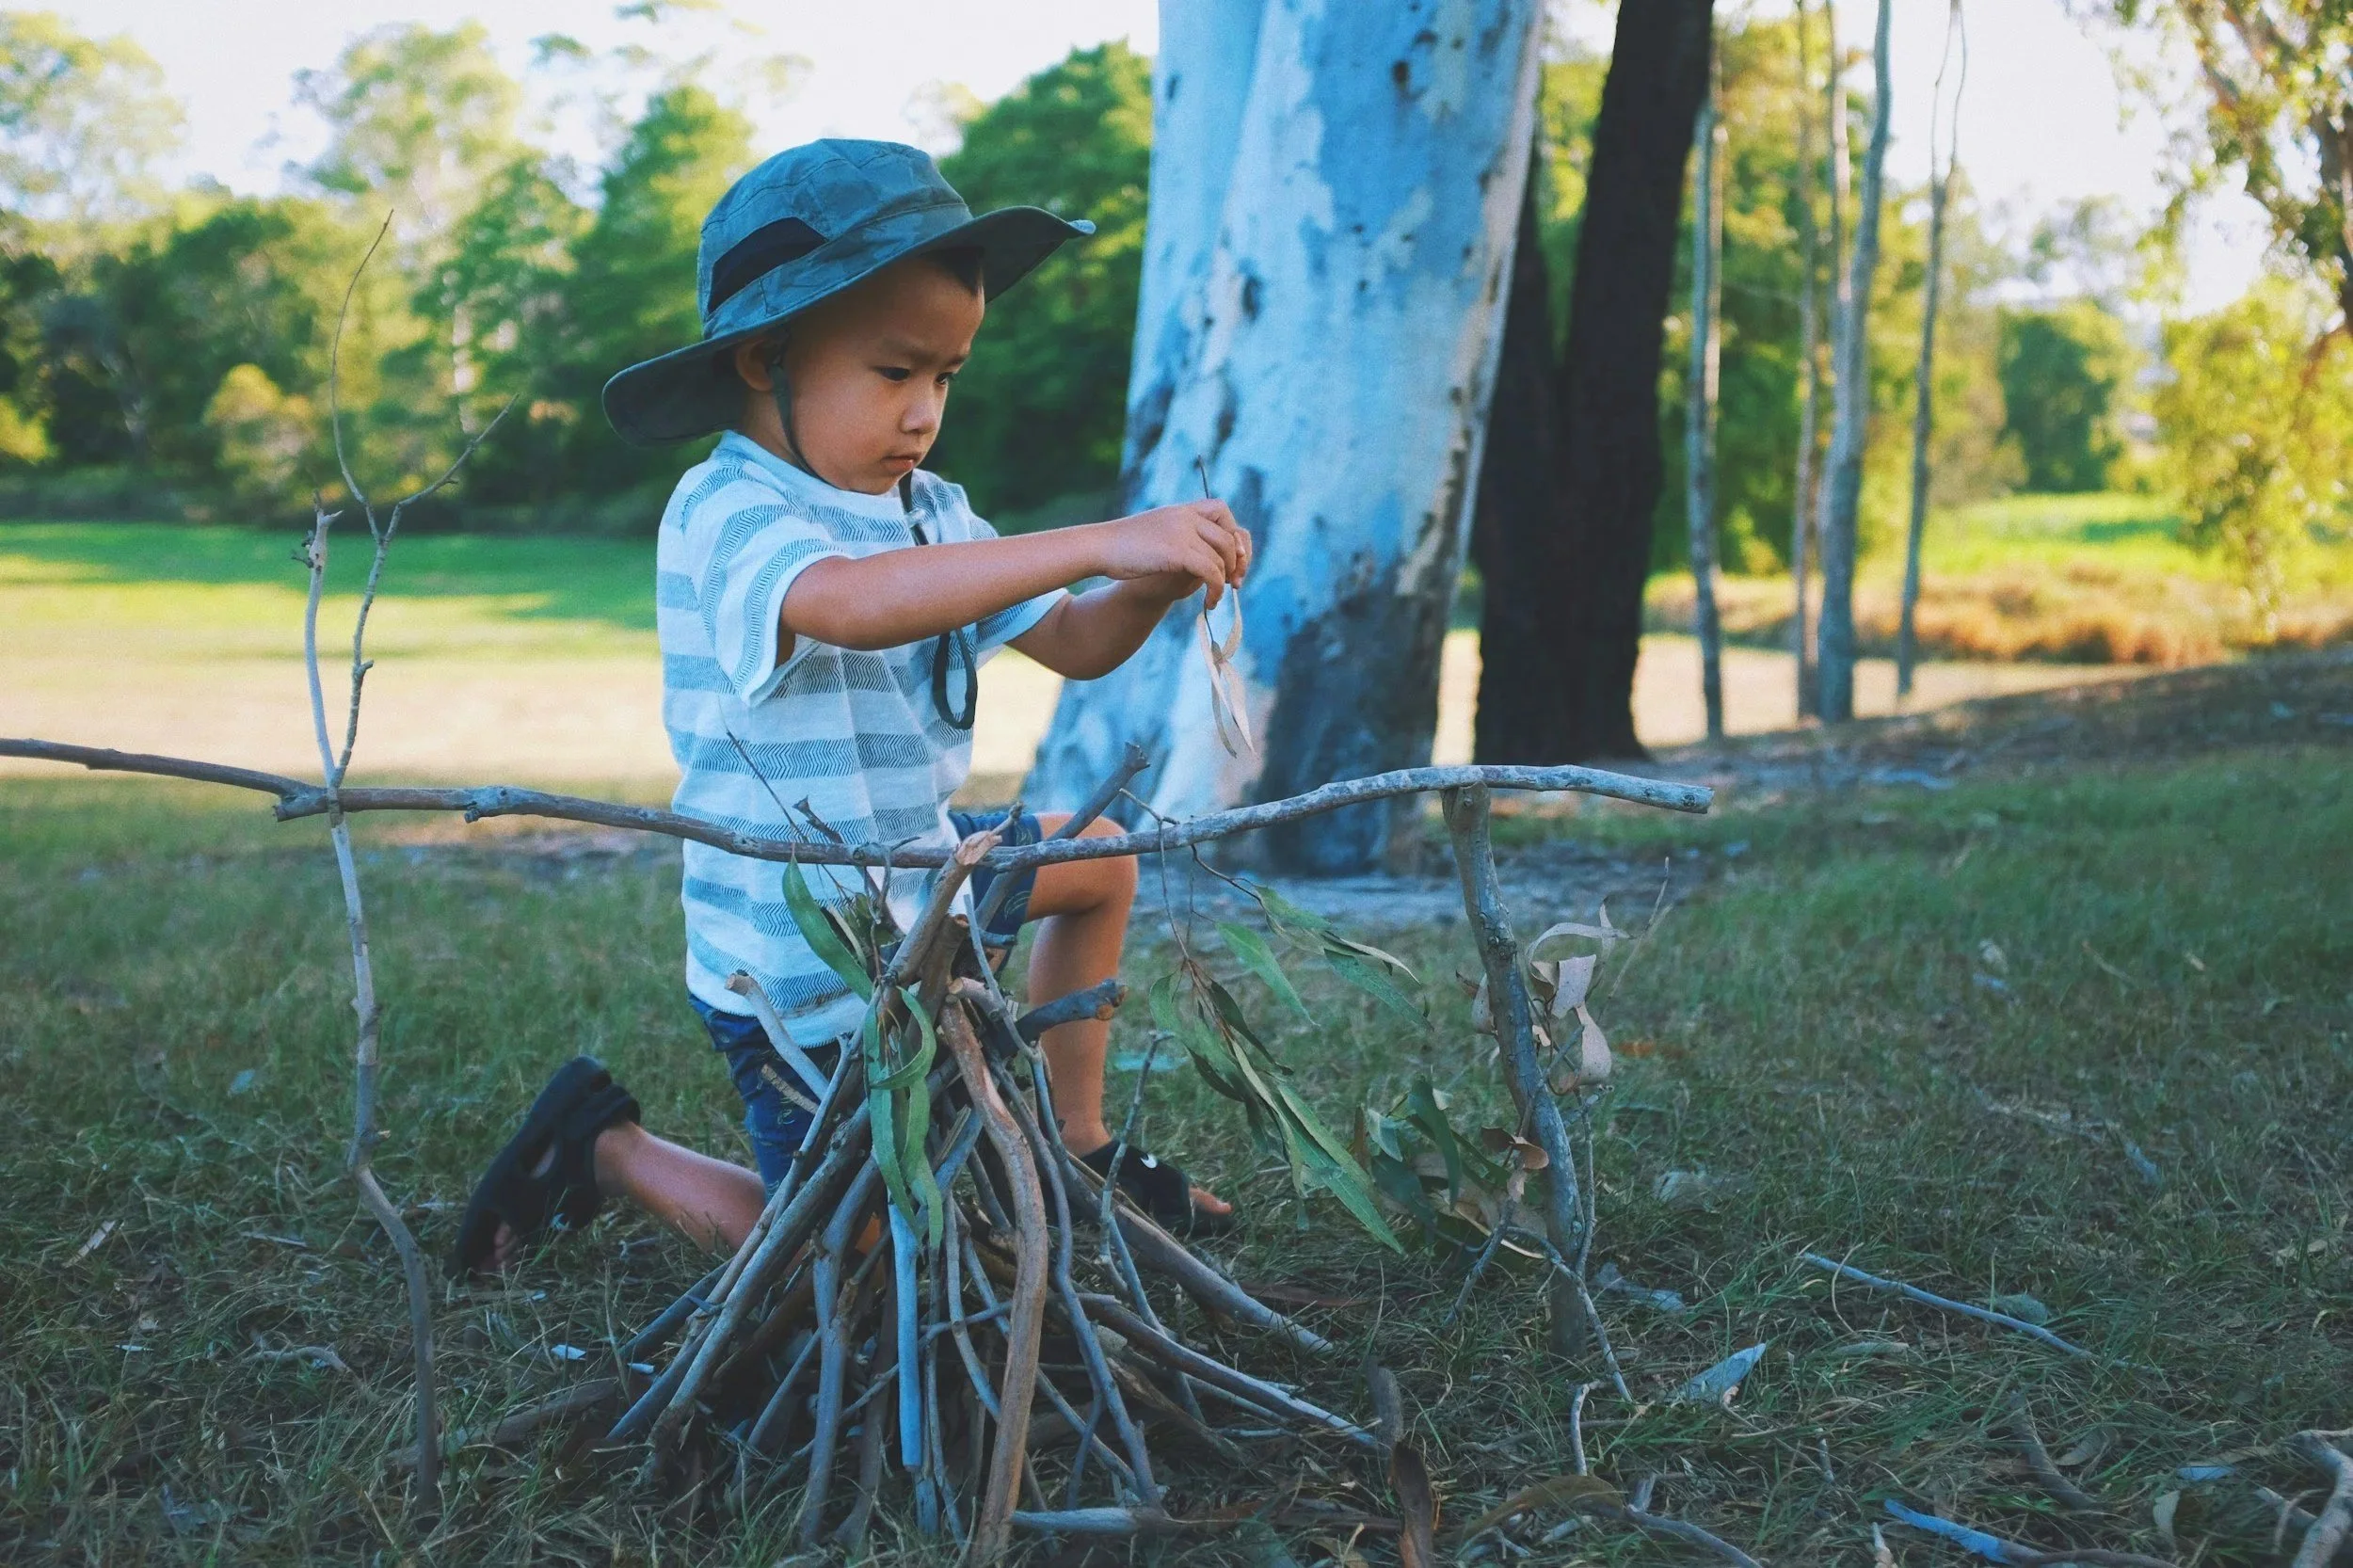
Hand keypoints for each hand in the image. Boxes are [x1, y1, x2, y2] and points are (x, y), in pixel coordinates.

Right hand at [1090, 499, 1252, 606]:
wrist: (1099, 548)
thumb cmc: (1123, 548)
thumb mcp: (1157, 537)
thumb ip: (1181, 541)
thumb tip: (1206, 560)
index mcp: (1181, 510)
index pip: (1223, 512)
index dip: (1234, 535)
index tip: (1234, 559)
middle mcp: (1185, 517)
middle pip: (1230, 536)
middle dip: (1238, 562)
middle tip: (1235, 583)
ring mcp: (1182, 531)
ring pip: (1222, 556)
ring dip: (1224, 581)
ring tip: (1216, 597)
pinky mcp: (1177, 551)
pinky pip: (1210, 571)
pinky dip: (1215, 589)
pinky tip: (1210, 602)